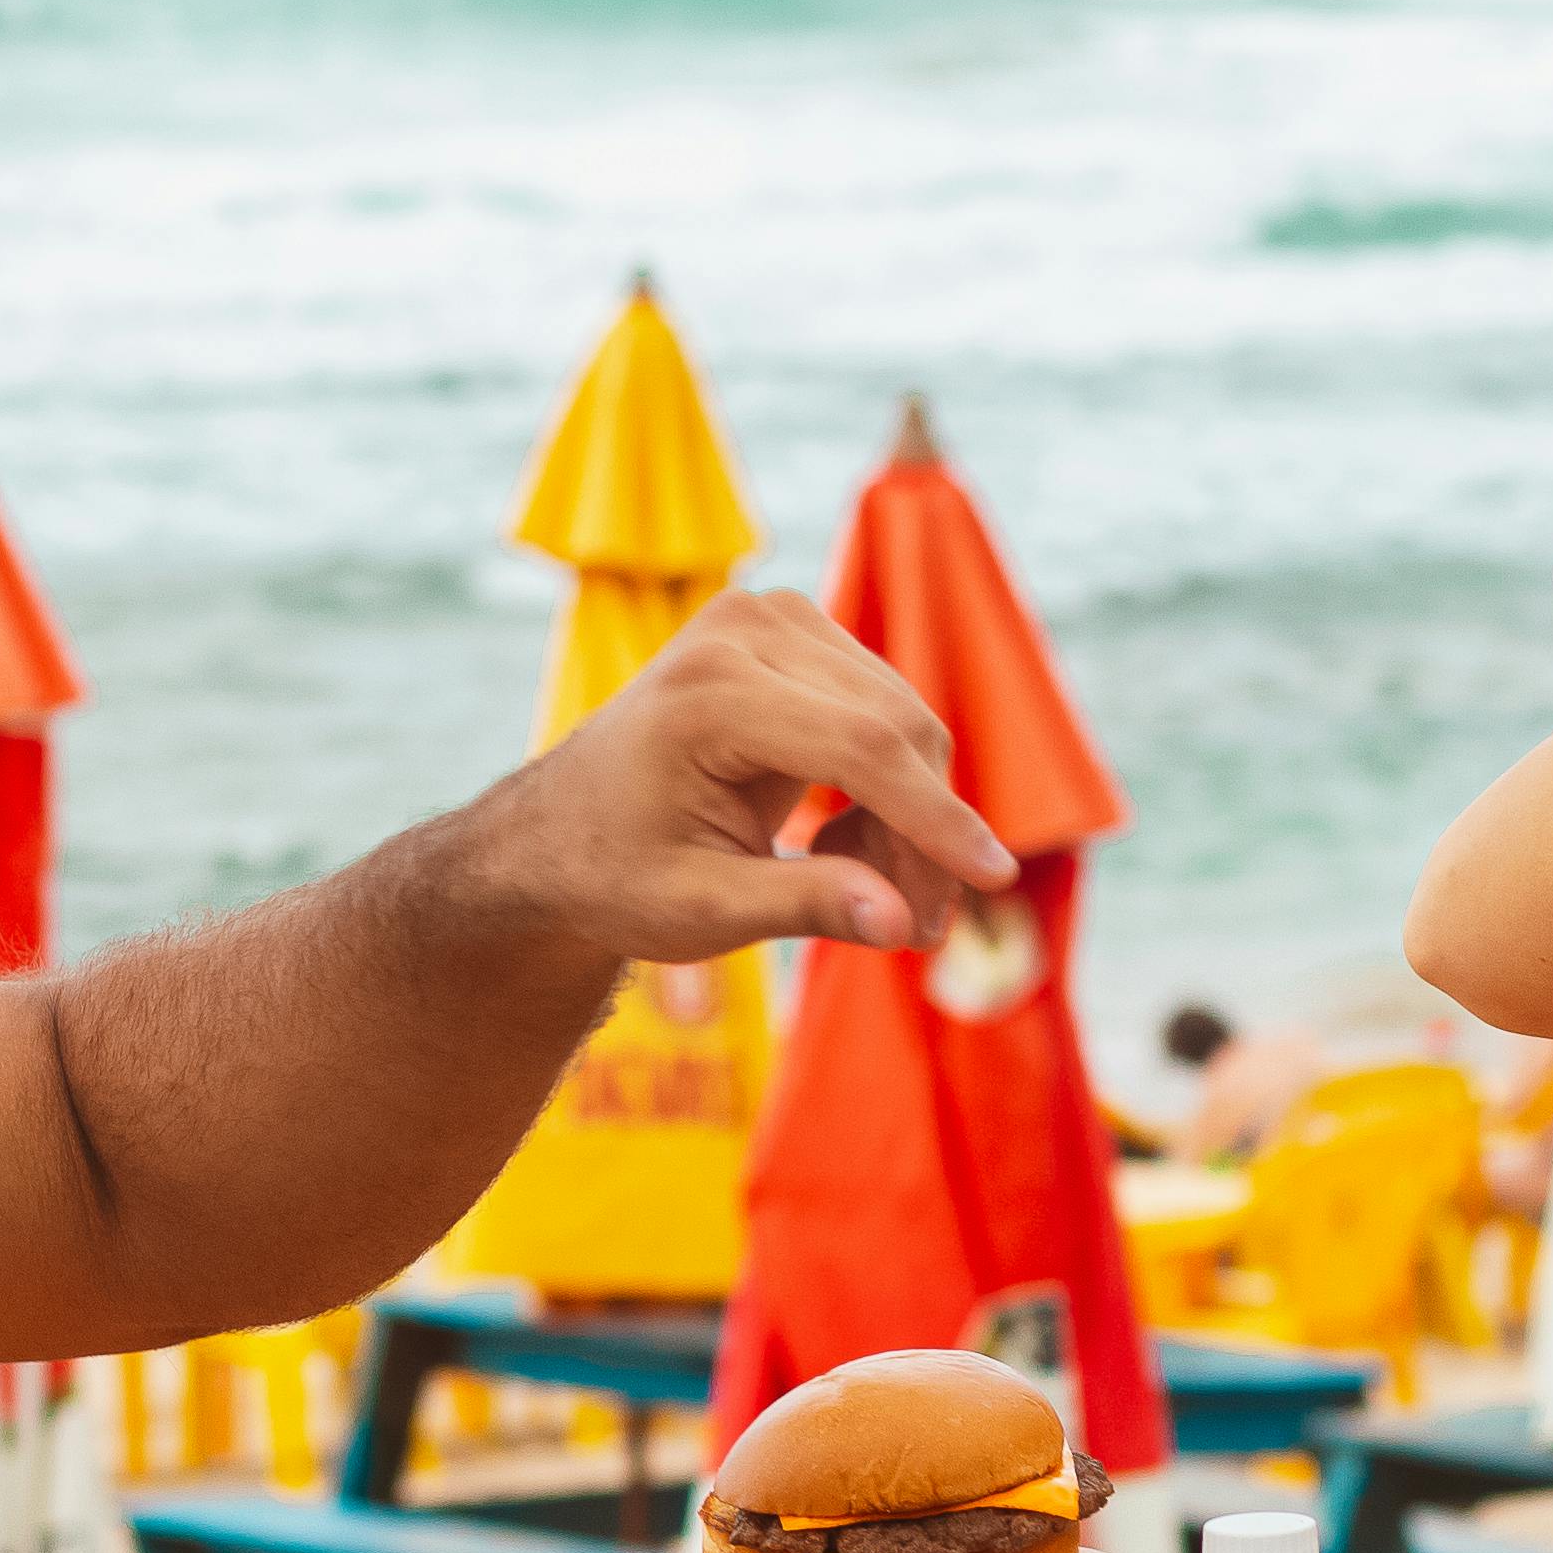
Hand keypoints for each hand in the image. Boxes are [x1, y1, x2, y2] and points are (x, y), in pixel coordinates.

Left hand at [484, 589, 1013, 961]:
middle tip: (918, 933)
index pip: (863, 745)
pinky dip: (886, 786)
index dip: (936, 820)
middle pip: (895, 727)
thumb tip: (905, 924)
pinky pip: (883, 710)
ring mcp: (772, 619)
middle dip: (925, 835)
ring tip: (865, 895)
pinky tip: (837, 845)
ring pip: (902, 720)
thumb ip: (806, 906)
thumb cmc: (616, 875)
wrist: (557, 832)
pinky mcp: (795, 631)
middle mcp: (745, 630)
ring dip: (909, 816)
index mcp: (709, 692)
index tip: (994, 881)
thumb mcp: (701, 911)